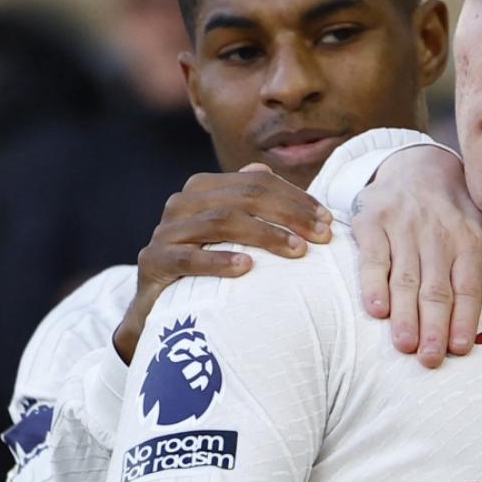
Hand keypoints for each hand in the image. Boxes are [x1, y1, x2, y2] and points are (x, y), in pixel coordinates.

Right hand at [112, 164, 332, 363]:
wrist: (160, 307)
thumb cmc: (209, 267)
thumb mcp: (235, 235)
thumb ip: (255, 205)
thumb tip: (272, 174)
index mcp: (205, 189)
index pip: (258, 182)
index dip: (296, 198)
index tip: (328, 220)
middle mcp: (183, 203)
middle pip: (244, 196)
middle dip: (289, 214)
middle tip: (321, 237)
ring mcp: (165, 231)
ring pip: (220, 221)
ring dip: (264, 234)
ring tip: (297, 250)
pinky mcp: (153, 262)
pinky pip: (187, 257)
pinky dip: (218, 261)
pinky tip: (246, 267)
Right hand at [352, 146, 481, 368]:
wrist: (419, 162)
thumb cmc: (464, 207)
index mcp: (470, 240)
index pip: (468, 286)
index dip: (464, 318)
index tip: (460, 348)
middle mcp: (438, 234)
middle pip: (436, 288)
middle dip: (433, 325)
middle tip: (429, 359)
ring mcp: (404, 227)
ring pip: (405, 277)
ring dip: (404, 313)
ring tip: (404, 344)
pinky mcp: (373, 221)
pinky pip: (372, 257)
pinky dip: (373, 283)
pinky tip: (375, 309)